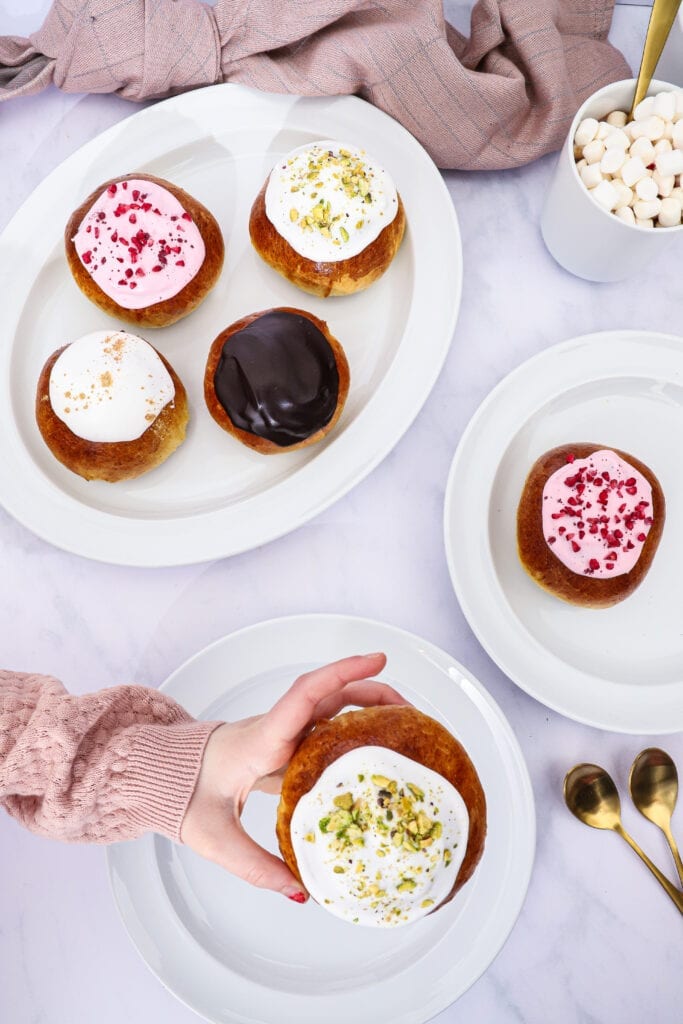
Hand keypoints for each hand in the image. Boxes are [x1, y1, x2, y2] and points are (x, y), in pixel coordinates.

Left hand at [180, 653, 405, 900]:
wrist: (158, 775)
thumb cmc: (180, 795)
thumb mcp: (214, 838)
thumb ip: (257, 867)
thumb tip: (301, 892)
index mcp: (261, 739)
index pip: (304, 696)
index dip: (342, 674)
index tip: (377, 660)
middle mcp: (276, 728)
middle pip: (329, 695)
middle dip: (372, 690)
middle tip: (412, 708)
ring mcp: (280, 734)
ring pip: (330, 708)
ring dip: (366, 707)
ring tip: (404, 727)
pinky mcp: (282, 745)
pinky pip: (324, 729)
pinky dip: (352, 731)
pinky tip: (373, 753)